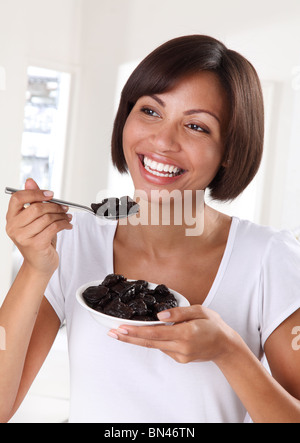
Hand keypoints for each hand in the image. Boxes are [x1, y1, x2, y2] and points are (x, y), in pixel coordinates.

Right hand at [6, 178, 72, 275]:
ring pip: (47, 218)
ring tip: (67, 217)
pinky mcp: (36, 244)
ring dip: (61, 216)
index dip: (35, 193)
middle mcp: (14, 227)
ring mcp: (23, 237)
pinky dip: (64, 224)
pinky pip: (53, 228)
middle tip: (64, 208)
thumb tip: (30, 181)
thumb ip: (33, 201)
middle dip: (54, 206)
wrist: (39, 265)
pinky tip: (67, 225)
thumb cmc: (38, 241)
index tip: (50, 194)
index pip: (17, 198)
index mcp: (11, 218)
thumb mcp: (35, 220)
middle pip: (36, 208)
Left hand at [108, 305, 236, 363]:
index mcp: (186, 333)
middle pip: (149, 342)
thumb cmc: (213, 325)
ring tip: (119, 333)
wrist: (225, 346)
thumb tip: (160, 315)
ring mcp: (180, 355)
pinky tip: (144, 334)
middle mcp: (181, 347)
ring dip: (136, 339)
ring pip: (154, 346)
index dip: (137, 331)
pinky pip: (163, 348)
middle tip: (111, 333)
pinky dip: (152, 341)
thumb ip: (179, 312)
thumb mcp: (200, 311)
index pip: (156, 332)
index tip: (121, 328)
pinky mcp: (179, 359)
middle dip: (129, 337)